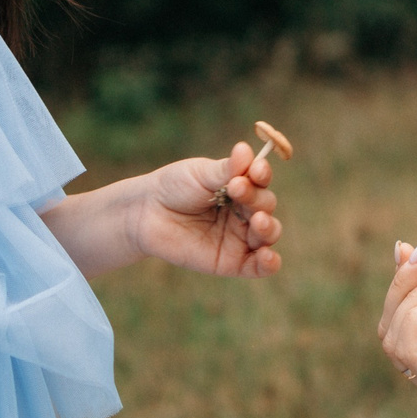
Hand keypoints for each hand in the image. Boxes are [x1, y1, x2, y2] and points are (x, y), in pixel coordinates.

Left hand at [131, 142, 283, 277]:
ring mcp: (241, 237)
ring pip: (268, 234)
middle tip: (236, 189)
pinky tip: (268, 257)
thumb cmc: (175, 188)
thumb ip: (226, 169)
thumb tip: (246, 149)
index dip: (262, 175)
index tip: (255, 170)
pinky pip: (259, 267)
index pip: (261, 180)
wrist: (147, 214)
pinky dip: (269, 263)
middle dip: (256, 198)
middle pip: (266, 205)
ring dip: (268, 227)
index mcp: (242, 187)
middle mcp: (245, 211)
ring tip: (258, 221)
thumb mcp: (200, 175)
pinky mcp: (232, 262)